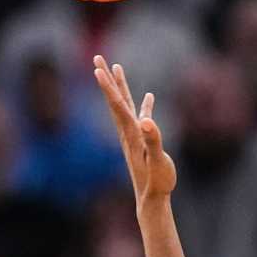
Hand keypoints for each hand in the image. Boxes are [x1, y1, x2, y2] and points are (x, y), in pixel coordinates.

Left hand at [94, 55, 175, 205]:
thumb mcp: (159, 161)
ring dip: (119, 86)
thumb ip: (154, 140)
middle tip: (97, 57)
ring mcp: (134, 136)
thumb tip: (147, 120)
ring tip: (116, 67)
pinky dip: (143, 104)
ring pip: (124, 105)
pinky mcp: (142, 141)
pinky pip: (140, 116)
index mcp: (132, 135)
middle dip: (106, 79)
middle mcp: (128, 133)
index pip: (118, 106)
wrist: (152, 199)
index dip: (109, 87)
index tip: (97, 69)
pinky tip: (149, 96)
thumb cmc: (157, 181)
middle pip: (115, 100)